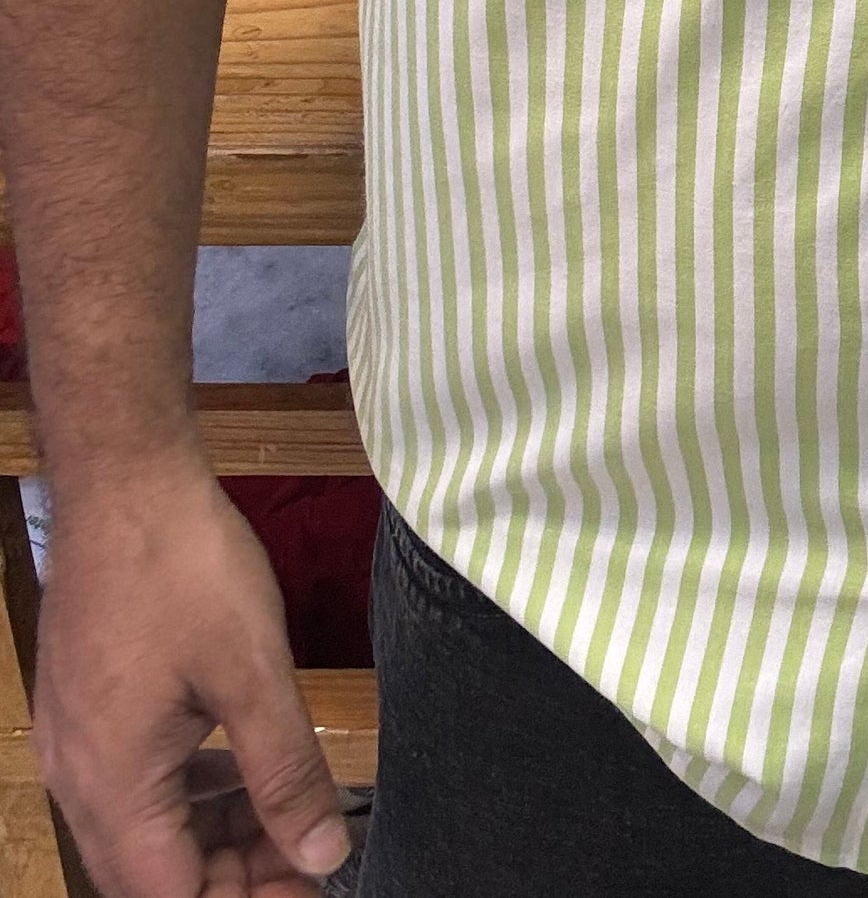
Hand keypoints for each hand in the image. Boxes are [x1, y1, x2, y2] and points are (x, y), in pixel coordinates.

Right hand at [31, 456, 352, 897]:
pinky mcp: (89, 704)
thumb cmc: (185, 567)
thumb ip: (286, 772)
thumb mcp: (253, 672)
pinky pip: (136, 779)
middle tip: (308, 858)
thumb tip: (321, 857)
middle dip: (232, 877)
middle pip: (153, 872)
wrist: (124, 479)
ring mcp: (78, 740)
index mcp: (111, 786)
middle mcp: (79, 778)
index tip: (307, 887)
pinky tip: (244, 769)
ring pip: (146, 826)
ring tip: (290, 819)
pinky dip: (192, 790)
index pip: (170, 897)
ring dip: (216, 835)